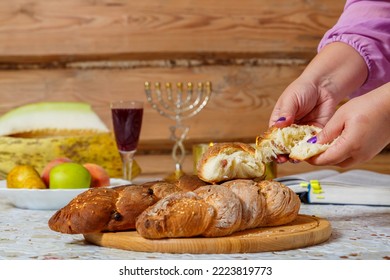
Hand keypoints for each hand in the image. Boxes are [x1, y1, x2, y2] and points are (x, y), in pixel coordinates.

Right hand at [268, 42, 367, 163]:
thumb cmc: (303, 89)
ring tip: (297, 158)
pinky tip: (310, 153)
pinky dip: (311, 150)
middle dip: (284, 153)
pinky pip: (313, 144)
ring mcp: (303, 133)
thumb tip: (279, 124)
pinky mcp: (316, 133)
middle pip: (284, 145)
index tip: (274, 153)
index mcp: (279, 121)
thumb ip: (286, 113)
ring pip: (298, 147)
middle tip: (284, 159)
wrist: (324, 86)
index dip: (273, 146)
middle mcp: (289, 129)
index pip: (273, 137)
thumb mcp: (291, 99)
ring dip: (297, 154)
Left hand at [309, 82, 389, 166]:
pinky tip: (335, 144)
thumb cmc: (370, 106)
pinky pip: (352, 157)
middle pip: (333, 162)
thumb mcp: (342, 115)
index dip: (312, 159)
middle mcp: (360, 154)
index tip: (302, 155)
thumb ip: (327, 131)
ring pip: (343, 161)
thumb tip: (314, 142)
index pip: (326, 159)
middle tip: (309, 151)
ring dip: (331, 157)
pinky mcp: (370, 151)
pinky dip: (341, 153)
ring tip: (320, 147)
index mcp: (351, 145)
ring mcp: (367, 154)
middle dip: (320, 158)